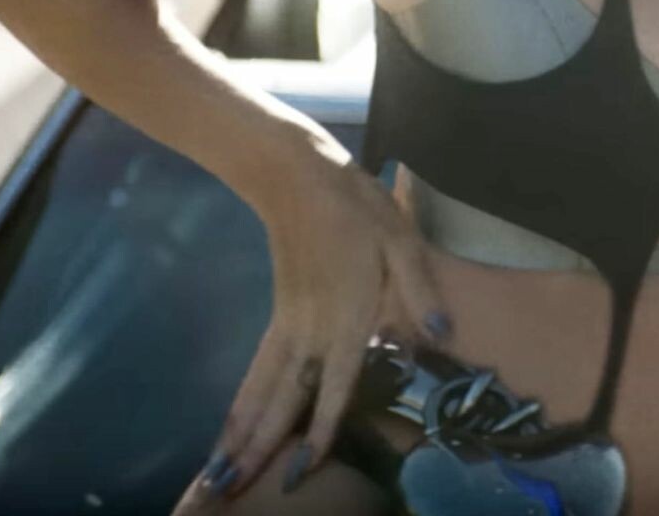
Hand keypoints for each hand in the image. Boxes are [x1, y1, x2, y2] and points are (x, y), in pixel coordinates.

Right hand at [173, 153, 448, 510]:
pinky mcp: (277, 316)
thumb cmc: (355, 204)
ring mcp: (288, 323)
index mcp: (346, 312)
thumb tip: (441, 333)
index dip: (320, 425)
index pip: (335, 380)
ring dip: (241, 433)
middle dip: (260, 447)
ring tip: (217, 474)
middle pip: (285, 396)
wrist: (295, 175)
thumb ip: (419, 287)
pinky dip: (241, 402)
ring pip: (262, 388)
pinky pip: (256, 369)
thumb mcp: (400, 236)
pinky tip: (229, 427)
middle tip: (231, 490)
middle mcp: (311, 328)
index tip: (301, 468)